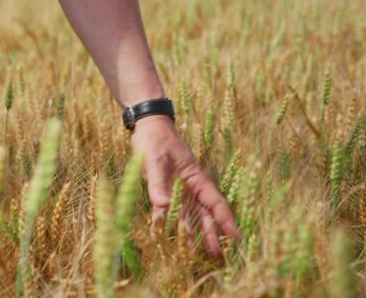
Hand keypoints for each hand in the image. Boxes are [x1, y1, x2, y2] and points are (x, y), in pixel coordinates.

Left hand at [130, 115, 240, 255]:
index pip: (214, 201)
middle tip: (219, 255)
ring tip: (200, 254)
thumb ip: (158, 183)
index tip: (235, 235)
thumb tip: (162, 207)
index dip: (225, 218)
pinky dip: (170, 224)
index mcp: (195, 177)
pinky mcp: (165, 191)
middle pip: (204, 213)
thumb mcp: (155, 160)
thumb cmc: (155, 140)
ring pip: (189, 216)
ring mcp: (178, 189)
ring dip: (194, 234)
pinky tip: (170, 238)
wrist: (147, 127)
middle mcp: (190, 186)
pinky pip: (170, 212)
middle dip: (212, 233)